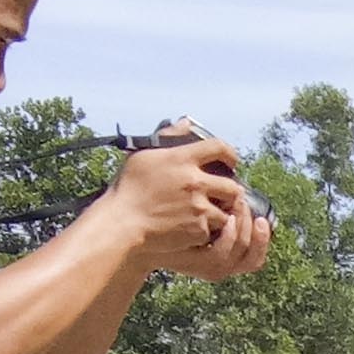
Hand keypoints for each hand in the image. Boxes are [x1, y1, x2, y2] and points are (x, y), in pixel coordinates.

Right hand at [113, 135, 270, 277]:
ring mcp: (199, 208)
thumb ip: (168, 136)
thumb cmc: (128, 189)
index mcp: (182, 160)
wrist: (121, 224)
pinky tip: (199, 226)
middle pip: (232, 184)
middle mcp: (195, 182)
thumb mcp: (143, 154)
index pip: (219, 147)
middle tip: (224, 192)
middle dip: (231, 189)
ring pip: (227, 208)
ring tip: (212, 211)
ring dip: (223, 210)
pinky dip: (210, 228)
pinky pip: (215, 228)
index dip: (230, 154)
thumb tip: (185, 123)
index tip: (231, 161)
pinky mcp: (198, 229)